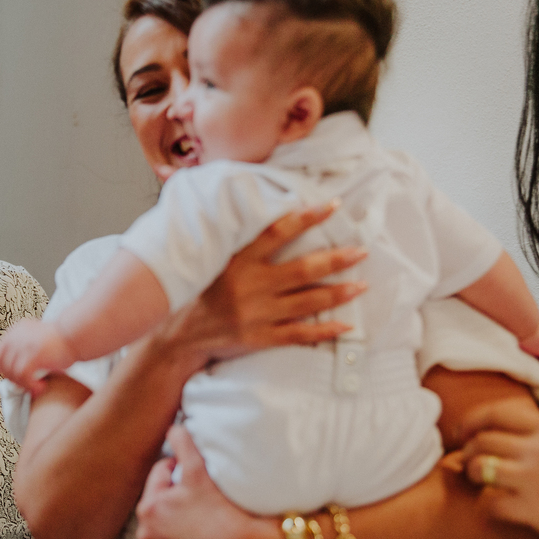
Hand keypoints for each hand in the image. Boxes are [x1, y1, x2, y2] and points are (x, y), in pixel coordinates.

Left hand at [0, 319, 76, 394]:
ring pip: (13, 372)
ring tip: (36, 388)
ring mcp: (24, 344)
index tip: (16, 378)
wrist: (78, 335)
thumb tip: (12, 370)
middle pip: (3, 363)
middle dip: (14, 378)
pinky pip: (23, 376)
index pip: (0, 352)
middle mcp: (17, 335)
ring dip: (23, 384)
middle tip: (27, 386)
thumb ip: (25, 348)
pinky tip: (41, 387)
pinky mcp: (32, 354)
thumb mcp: (38, 339)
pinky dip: (30, 385)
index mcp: (17, 329)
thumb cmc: (63, 341)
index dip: (5, 368)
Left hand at [136, 425, 284, 538]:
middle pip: (158, 503)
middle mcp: (145, 534)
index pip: (160, 475)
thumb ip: (182, 443)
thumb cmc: (222, 511)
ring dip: (172, 522)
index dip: (179, 472)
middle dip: (173, 498)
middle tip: (198, 500)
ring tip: (198, 520)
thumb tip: (173, 427)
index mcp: (148, 506)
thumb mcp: (199, 471)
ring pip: (161, 529)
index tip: (197, 480)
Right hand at [155, 203, 367, 368]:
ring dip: (338, 293)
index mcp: (238, 261)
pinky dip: (324, 331)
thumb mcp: (209, 257)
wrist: (176, 335)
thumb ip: (232, 236)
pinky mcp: (260, 338)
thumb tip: (249, 200)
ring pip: (307, 302)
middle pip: (303, 270)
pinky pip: (299, 334)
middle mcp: (251, 286)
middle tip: (362, 251)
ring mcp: (258, 314)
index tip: (333, 206)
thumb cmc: (195, 291)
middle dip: (336, 259)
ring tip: (362, 285)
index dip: (307, 218)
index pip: (278, 232)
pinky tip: (346, 325)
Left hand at [457, 398, 538, 538]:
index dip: (470, 422)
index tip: (460, 432)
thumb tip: (496, 427)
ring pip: (479, 466)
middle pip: (482, 440)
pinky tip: (496, 507)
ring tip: (478, 482)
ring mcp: (535, 477)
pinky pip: (491, 502)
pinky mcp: (532, 507)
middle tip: (468, 462)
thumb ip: (537, 432)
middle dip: (468, 451)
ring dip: (471, 475)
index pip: (495, 413)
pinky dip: (488, 505)